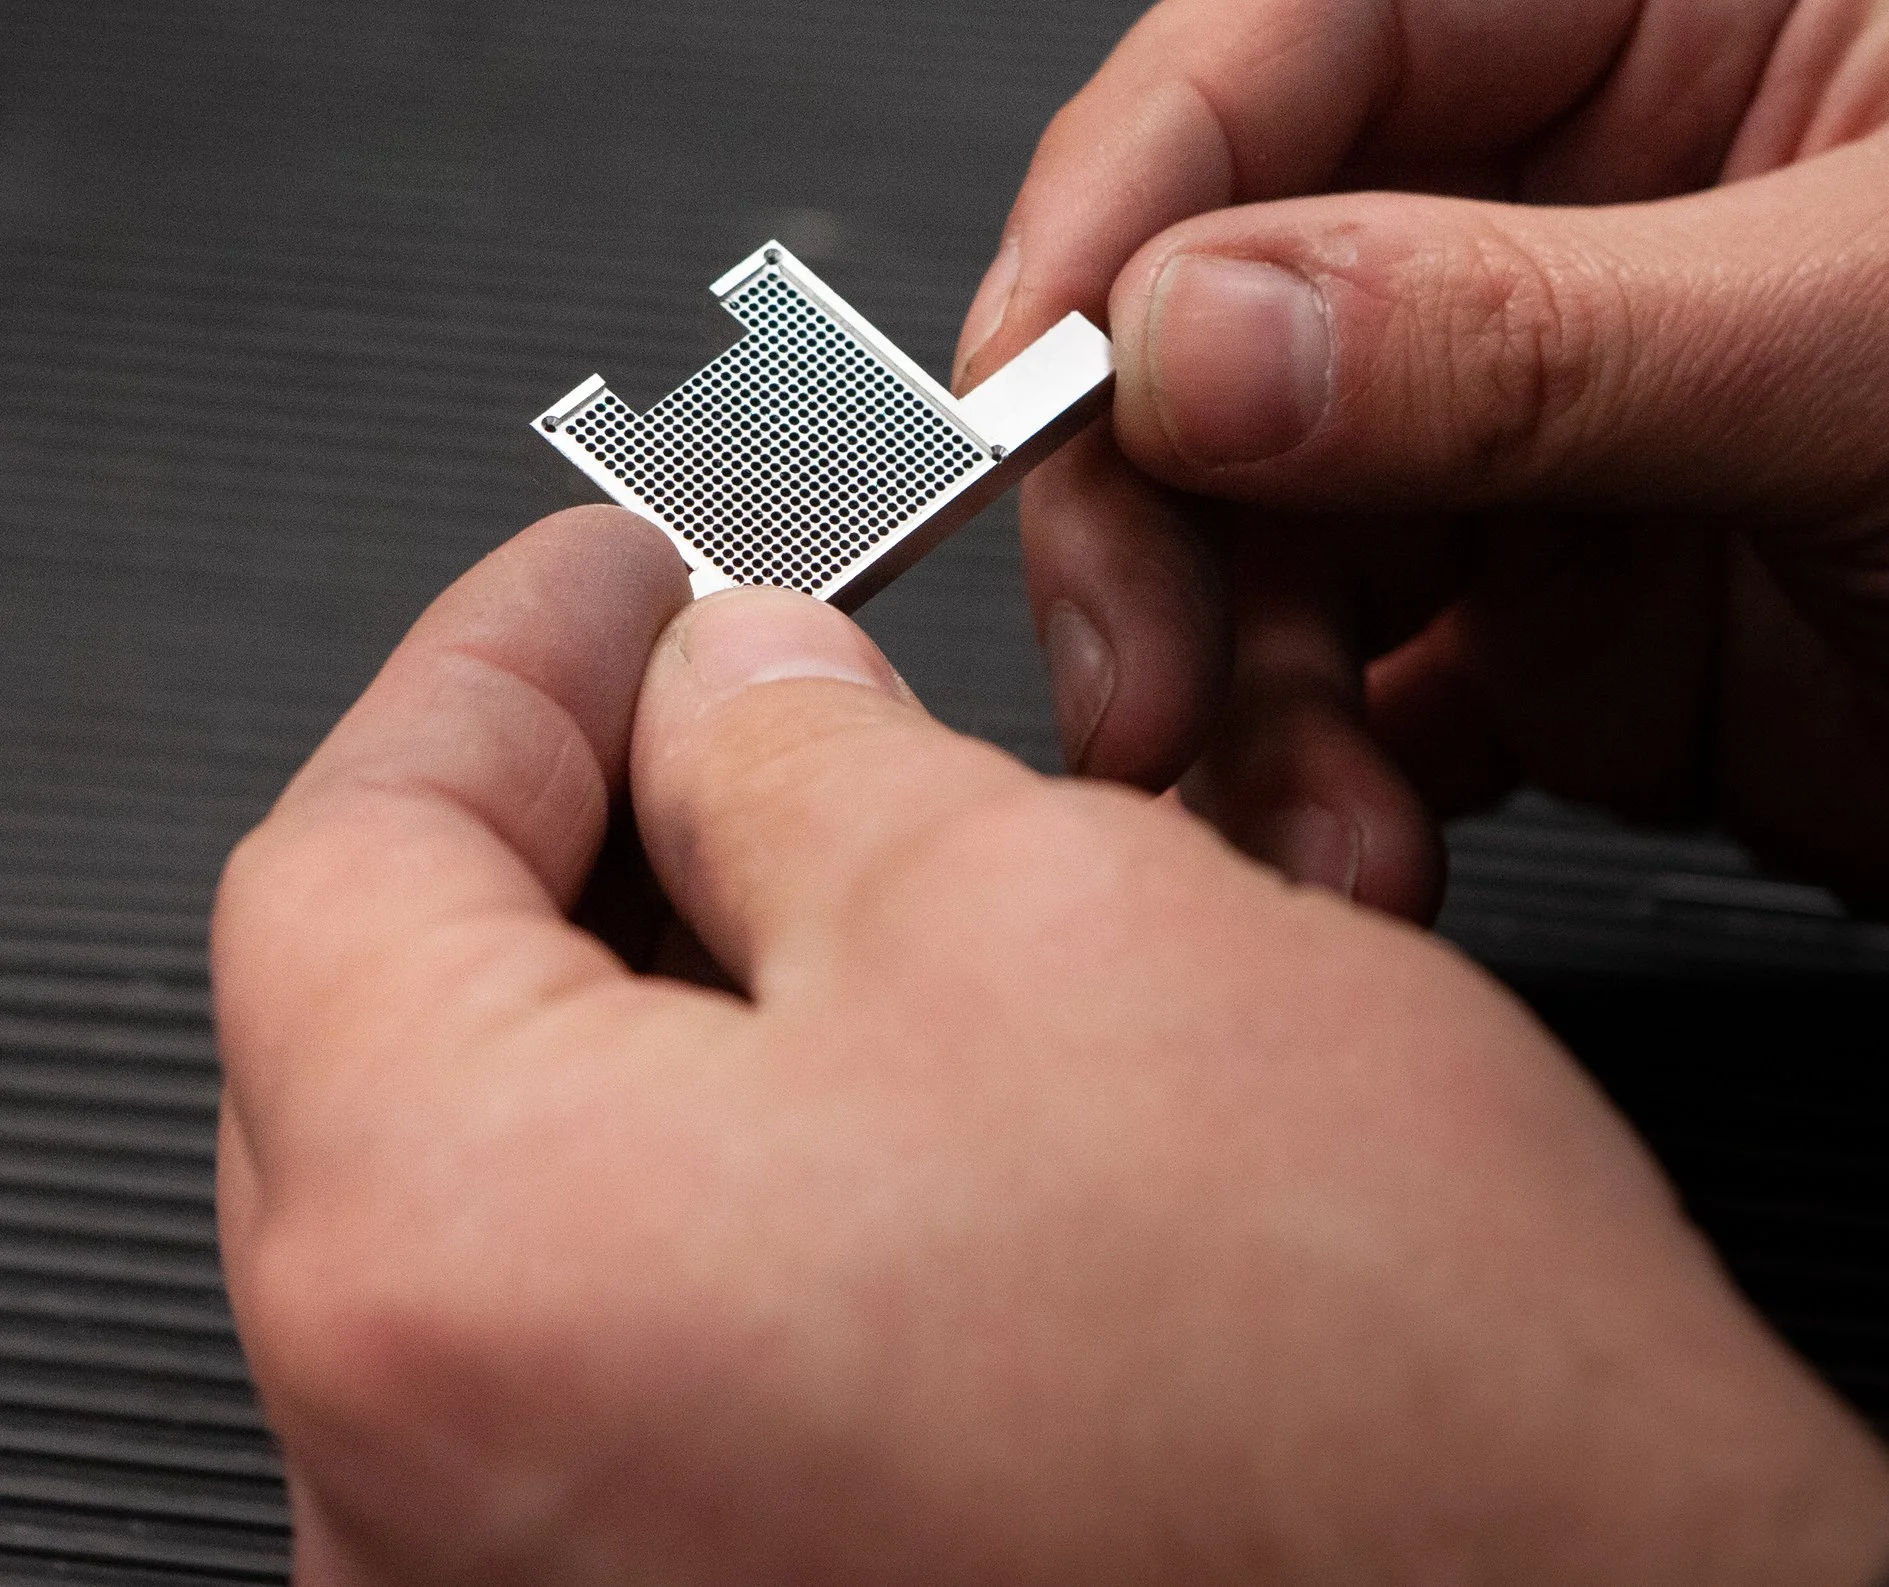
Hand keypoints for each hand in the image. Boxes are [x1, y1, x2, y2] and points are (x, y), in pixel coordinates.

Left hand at [213, 507, 1888, 1585]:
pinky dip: (728, 1201)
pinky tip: (892, 1114)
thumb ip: (801, 759)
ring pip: (536, 1218)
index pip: (347, 856)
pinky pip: (632, 1376)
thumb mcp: (1051, 912)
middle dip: (589, 830)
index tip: (617, 577)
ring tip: (856, 892)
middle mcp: (436, 1502)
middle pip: (404, 1051)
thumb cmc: (1355, 1380)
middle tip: (734, 701)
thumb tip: (727, 696)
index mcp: (462, 1265)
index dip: (503, 662)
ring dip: (674, 1013)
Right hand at [962, 0, 1888, 953]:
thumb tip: (1203, 331)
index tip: (1049, 375)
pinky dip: (1317, 779)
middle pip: (1223, 297)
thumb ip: (1538, 343)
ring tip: (1309, 831)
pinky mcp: (1554, 619)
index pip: (1313, 29)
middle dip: (1152, 501)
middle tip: (1148, 675)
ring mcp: (1550, 422)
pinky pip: (1347, 682)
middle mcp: (1576, 198)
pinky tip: (1369, 858)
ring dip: (1235, 687)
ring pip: (1255, 520)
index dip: (1138, 190)